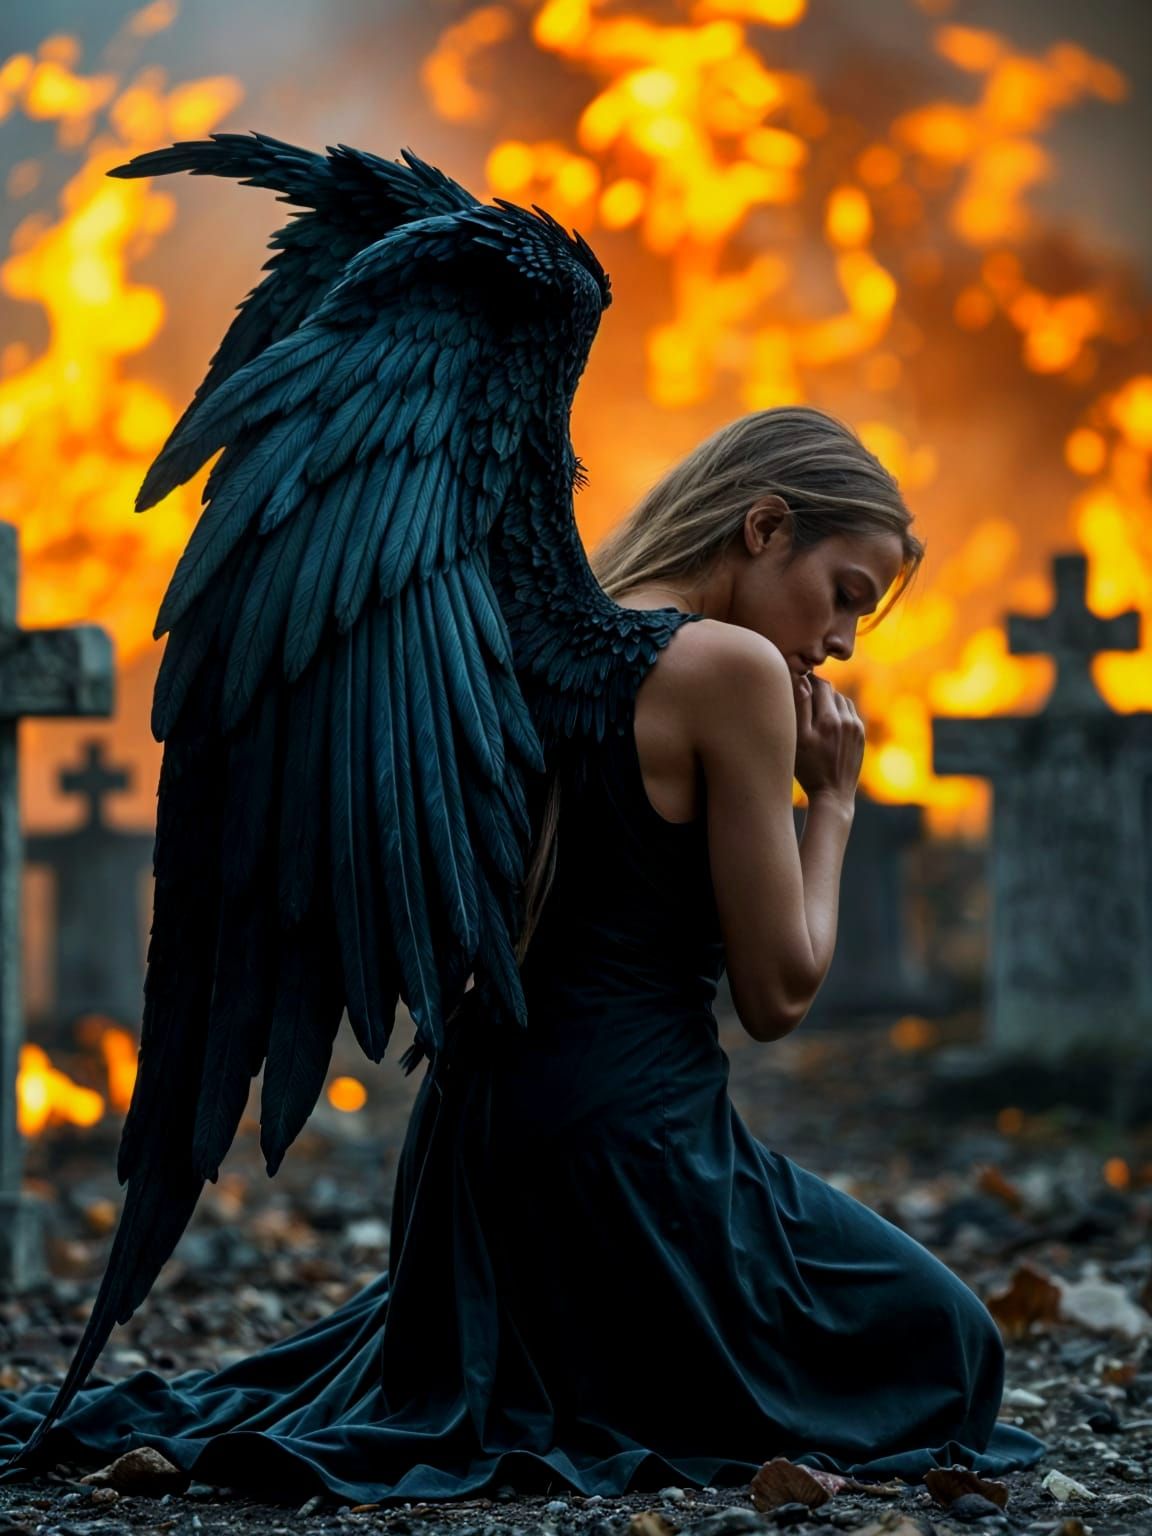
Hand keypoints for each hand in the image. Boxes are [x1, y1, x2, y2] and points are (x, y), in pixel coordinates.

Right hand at [792, 671, 863, 805]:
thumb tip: (801, 679)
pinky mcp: (861, 736)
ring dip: (828, 702)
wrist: (833, 794)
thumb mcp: (797, 739)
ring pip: (841, 701)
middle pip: (831, 691)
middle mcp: (847, 720)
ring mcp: (857, 728)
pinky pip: (849, 714)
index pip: (820, 684)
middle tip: (801, 697)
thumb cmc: (808, 769)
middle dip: (817, 691)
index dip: (807, 680)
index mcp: (830, 719)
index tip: (796, 682)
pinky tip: (826, 725)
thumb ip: (800, 707)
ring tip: (813, 712)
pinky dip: (838, 713)